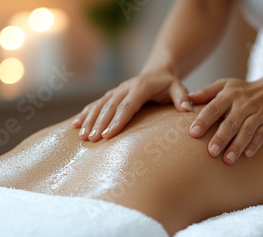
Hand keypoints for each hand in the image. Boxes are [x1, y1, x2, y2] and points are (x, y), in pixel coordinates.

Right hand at [73, 69, 191, 140]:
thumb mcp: (178, 87)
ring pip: (99, 105)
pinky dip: (85, 114)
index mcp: (140, 87)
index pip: (127, 106)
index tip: (109, 134)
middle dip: (99, 123)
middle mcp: (124, 88)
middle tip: (92, 140)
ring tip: (83, 136)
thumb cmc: (168, 83)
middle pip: (109, 107)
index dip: (117, 120)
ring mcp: (116, 91)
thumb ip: (182, 98)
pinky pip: (95, 104)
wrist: (157, 70)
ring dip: (90, 120)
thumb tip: (187, 110)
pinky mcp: (110, 95)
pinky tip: (76, 125)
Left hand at [188, 78, 262, 163]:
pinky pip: (262, 135)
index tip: (193, 133)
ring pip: (247, 130)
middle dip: (221, 138)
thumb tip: (187, 99)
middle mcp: (244, 104)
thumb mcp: (225, 85)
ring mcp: (259, 113)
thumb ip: (206, 92)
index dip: (204, 120)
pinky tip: (247, 155)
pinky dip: (255, 145)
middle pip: (231, 122)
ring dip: (237, 145)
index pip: (214, 108)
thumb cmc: (243, 91)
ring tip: (227, 160)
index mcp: (230, 95)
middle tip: (211, 152)